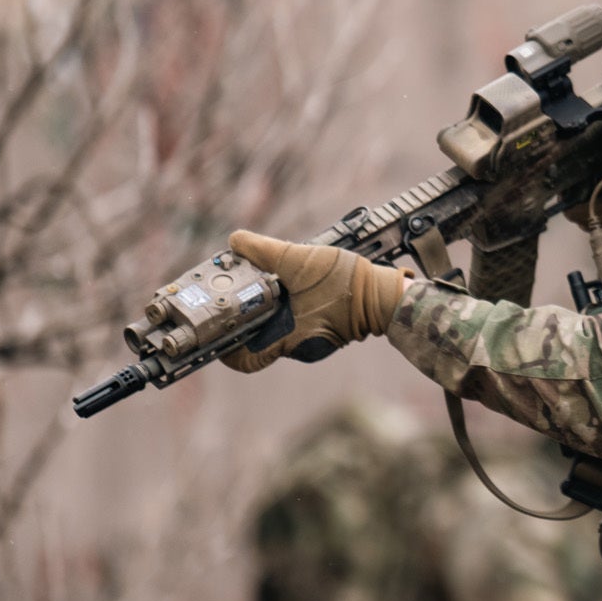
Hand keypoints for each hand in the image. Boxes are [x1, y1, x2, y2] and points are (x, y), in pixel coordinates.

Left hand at [221, 230, 408, 373]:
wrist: (387, 294)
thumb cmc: (347, 284)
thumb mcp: (299, 259)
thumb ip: (263, 250)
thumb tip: (234, 242)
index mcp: (286, 338)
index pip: (242, 359)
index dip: (223, 347)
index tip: (215, 326)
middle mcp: (297, 346)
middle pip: (257, 341)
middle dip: (245, 318)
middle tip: (237, 295)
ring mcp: (312, 342)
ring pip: (278, 331)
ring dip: (270, 310)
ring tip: (268, 283)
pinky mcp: (325, 332)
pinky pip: (297, 324)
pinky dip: (290, 308)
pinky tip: (294, 287)